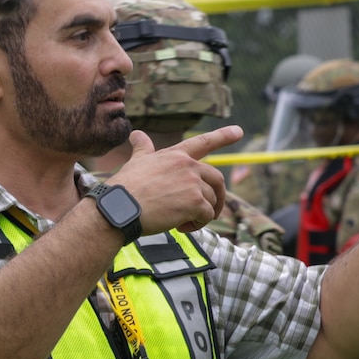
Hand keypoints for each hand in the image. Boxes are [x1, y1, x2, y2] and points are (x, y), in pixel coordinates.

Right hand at [110, 126, 242, 233]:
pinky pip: (207, 216)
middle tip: (208, 212)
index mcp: (175, 156)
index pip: (203, 142)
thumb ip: (142, 148)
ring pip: (211, 200)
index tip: (238, 131)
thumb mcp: (137, 162)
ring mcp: (192, 183)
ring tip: (183, 222)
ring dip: (201, 214)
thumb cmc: (125, 188)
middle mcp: (187, 166)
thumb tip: (136, 134)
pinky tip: (181, 227)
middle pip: (216, 179)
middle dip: (218, 196)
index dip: (223, 136)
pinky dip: (198, 225)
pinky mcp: (194, 202)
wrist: (120, 207)